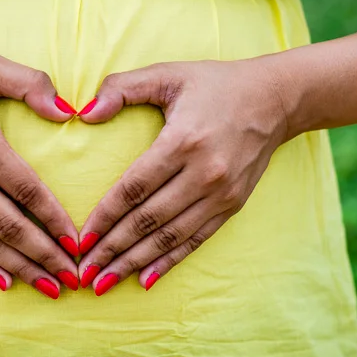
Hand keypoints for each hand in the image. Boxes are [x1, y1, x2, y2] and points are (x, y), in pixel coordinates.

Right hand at [0, 54, 80, 298]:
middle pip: (8, 225)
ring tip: (50, 286)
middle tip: (74, 277)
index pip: (26, 189)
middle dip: (44, 255)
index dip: (54, 219)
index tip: (77, 243)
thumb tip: (69, 112)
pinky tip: (7, 282)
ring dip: (20, 267)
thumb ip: (31, 83)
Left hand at [74, 58, 290, 294]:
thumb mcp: (168, 73)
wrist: (276, 99)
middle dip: (112, 249)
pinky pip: (195, 240)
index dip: (105, 217)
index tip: (80, 239)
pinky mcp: (233, 205)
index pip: (134, 188)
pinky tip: (145, 280)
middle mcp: (204, 173)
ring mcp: (221, 193)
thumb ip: (122, 87)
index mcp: (183, 141)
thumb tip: (84, 111)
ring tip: (104, 283)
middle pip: (148, 220)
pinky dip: (169, 262)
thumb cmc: (215, 84)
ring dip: (134, 263)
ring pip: (169, 237)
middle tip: (82, 273)